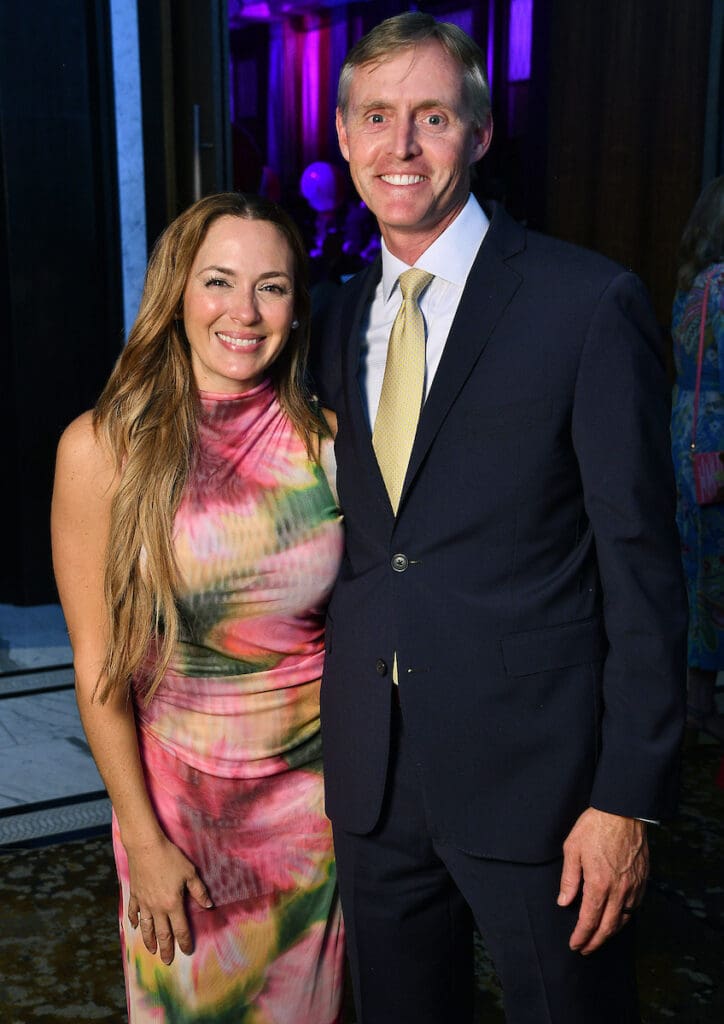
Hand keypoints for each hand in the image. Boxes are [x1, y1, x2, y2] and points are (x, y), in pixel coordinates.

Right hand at [125, 835, 212, 964]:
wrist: (145, 848)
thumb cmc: (170, 858)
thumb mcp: (189, 873)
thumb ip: (199, 891)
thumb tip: (208, 905)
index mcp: (173, 904)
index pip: (181, 929)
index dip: (185, 942)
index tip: (187, 951)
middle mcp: (157, 908)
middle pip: (162, 934)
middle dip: (166, 949)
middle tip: (167, 961)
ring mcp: (144, 903)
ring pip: (146, 928)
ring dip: (149, 941)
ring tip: (152, 950)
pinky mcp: (134, 895)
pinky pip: (134, 912)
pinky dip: (134, 921)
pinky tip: (134, 926)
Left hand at [557, 807, 647, 954]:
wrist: (623, 810)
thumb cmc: (595, 826)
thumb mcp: (572, 848)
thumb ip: (569, 879)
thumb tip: (564, 902)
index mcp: (599, 884)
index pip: (589, 919)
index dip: (582, 936)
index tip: (575, 944)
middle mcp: (619, 890)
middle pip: (608, 926)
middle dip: (595, 941)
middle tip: (585, 949)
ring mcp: (633, 886)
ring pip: (624, 919)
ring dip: (611, 933)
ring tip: (599, 938)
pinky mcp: (643, 879)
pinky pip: (635, 907)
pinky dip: (625, 918)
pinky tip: (618, 918)